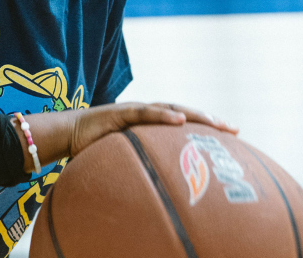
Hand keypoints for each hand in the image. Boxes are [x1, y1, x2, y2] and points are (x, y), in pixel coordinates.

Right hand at [70, 102, 236, 156]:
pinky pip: (146, 113)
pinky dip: (164, 115)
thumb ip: (142, 168)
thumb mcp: (125, 159)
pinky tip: (180, 120)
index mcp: (150, 125)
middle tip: (234, 129)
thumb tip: (160, 194)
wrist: (68, 133)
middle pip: (185, 114)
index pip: (183, 123)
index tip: (230, 136)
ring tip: (215, 122)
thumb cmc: (95, 148)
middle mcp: (146, 114)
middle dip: (210, 120)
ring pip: (171, 109)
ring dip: (195, 114)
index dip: (206, 127)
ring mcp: (135, 111)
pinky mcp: (121, 112)